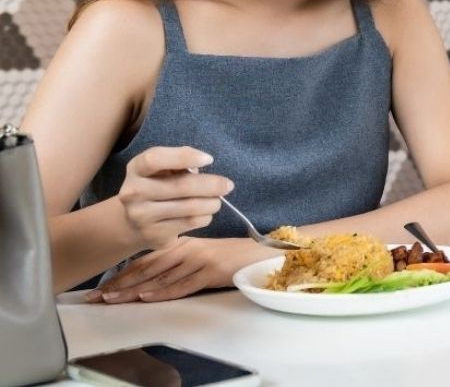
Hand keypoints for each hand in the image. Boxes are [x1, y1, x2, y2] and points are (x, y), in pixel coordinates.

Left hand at [86, 237, 267, 303]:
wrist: (257, 253)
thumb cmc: (226, 256)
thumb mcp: (197, 254)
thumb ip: (173, 261)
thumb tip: (144, 279)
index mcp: (180, 244)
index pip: (144, 260)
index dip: (120, 274)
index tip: (100, 288)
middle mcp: (185, 249)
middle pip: (147, 269)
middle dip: (120, 284)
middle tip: (97, 296)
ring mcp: (197, 260)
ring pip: (159, 277)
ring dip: (134, 290)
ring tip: (113, 300)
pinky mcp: (210, 271)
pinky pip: (182, 284)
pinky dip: (163, 292)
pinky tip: (147, 297)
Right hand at [117, 146, 233, 251]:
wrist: (135, 223)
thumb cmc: (157, 186)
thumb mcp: (162, 169)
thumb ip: (179, 161)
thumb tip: (203, 162)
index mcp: (136, 169)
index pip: (155, 159)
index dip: (184, 157)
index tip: (209, 160)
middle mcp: (133, 192)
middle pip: (181, 186)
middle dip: (212, 185)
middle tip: (228, 185)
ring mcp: (141, 216)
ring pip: (190, 207)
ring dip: (212, 203)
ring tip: (217, 200)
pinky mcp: (154, 235)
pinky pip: (190, 222)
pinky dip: (205, 216)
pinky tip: (205, 213)